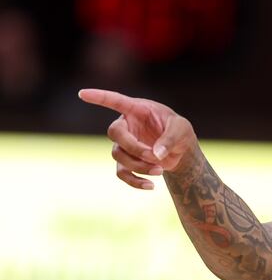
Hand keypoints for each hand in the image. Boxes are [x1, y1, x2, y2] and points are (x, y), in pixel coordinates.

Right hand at [78, 89, 196, 189]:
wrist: (180, 150)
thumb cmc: (179, 131)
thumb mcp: (181, 129)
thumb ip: (170, 139)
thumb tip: (156, 154)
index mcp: (137, 110)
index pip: (115, 101)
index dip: (99, 97)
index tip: (82, 93)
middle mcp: (126, 125)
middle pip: (115, 133)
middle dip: (134, 147)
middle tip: (154, 156)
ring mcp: (124, 144)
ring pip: (118, 155)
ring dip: (139, 165)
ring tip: (161, 169)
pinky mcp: (127, 161)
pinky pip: (122, 173)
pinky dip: (135, 181)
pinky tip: (151, 186)